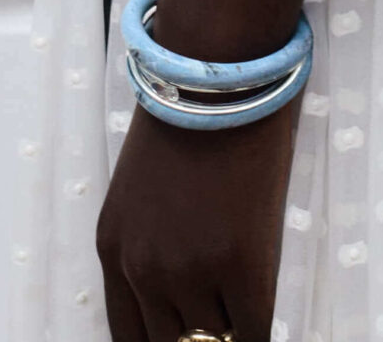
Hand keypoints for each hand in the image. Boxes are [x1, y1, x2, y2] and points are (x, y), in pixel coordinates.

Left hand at [95, 99, 299, 341]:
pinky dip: (259, 331)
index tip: (189, 339)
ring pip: (212, 341)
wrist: (219, 68)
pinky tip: (268, 321)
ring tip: (247, 310)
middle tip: (220, 325)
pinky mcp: (240, 263)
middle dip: (198, 341)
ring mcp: (190, 270)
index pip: (128, 337)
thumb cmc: (191, 110)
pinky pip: (253, 330)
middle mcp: (143, 269)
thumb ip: (153, 240)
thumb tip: (183, 290)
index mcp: (113, 248)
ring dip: (231, 331)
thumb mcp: (145, 185)